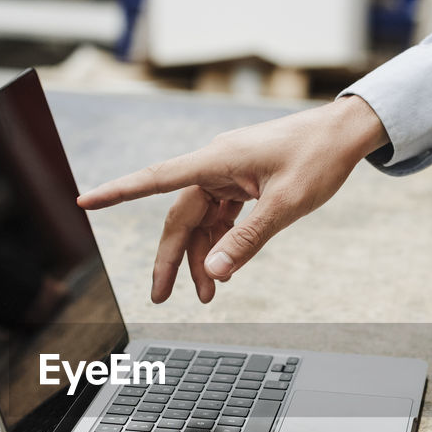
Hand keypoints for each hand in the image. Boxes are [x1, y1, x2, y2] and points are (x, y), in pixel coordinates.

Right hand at [77, 96, 389, 302]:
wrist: (346, 133)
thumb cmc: (318, 158)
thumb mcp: (285, 205)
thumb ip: (248, 239)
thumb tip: (216, 273)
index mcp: (216, 160)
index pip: (155, 179)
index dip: (118, 193)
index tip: (85, 202)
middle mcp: (215, 166)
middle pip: (180, 217)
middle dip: (171, 259)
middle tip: (160, 297)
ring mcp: (228, 175)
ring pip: (201, 223)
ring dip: (202, 259)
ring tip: (206, 296)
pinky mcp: (242, 184)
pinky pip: (221, 219)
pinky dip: (221, 246)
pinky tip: (222, 273)